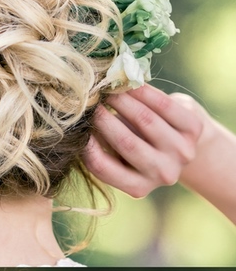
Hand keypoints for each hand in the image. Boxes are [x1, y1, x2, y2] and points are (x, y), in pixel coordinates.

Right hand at [83, 85, 205, 197]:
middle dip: (103, 118)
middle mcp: (163, 174)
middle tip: (88, 101)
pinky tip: (129, 83)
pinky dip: (143, 92)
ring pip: (146, 121)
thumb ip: (99, 143)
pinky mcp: (195, 129)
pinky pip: (165, 106)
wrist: (176, 142)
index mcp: (138, 187)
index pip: (103, 168)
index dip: (86, 145)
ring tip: (106, 89)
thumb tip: (77, 121)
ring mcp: (182, 152)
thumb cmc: (134, 146)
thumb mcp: (115, 153)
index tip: (74, 126)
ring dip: (122, 100)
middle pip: (127, 144)